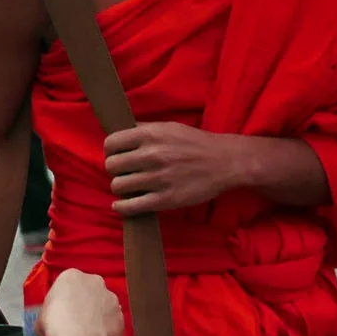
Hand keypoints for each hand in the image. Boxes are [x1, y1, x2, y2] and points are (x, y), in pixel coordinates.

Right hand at [39, 268, 124, 335]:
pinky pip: (113, 324)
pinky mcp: (121, 318)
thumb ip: (49, 314)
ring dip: (98, 317)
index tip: (60, 311)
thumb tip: (49, 323)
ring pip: (105, 307)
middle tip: (75, 320)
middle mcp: (96, 282)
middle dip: (85, 303)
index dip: (64, 299)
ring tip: (86, 334)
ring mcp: (112, 300)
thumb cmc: (55, 325)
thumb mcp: (41, 317)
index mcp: (72, 276)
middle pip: (90, 291)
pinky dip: (107, 332)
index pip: (68, 284)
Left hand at [104, 121, 241, 214]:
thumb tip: (119, 132)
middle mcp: (152, 155)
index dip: (111, 151)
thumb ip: (143, 130)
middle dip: (116, 170)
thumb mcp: (169, 127)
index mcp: (151, 135)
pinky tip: (122, 205)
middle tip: (125, 172)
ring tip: (130, 187)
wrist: (226, 162)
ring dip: (121, 188)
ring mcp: (158, 178)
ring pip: (118, 186)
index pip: (111, 144)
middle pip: (111, 166)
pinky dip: (122, 208)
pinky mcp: (165, 199)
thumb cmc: (195, 143)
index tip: (116, 155)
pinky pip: (130, 206)